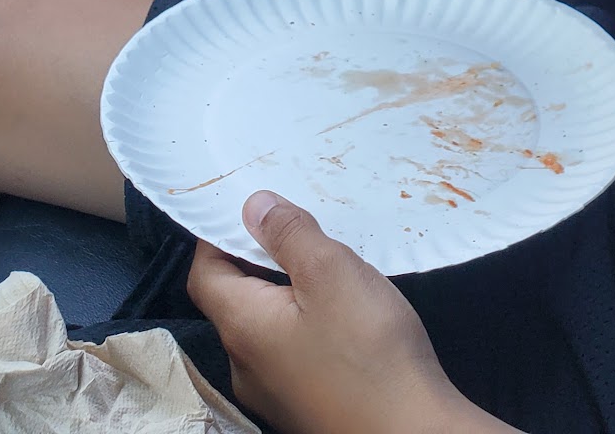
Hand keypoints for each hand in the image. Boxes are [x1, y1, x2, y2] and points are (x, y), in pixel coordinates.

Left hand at [188, 192, 503, 433]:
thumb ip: (289, 234)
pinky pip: (290, 350)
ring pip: (266, 325)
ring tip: (326, 263)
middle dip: (258, 258)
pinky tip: (343, 311)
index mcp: (242, 328)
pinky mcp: (303, 403)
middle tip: (297, 224)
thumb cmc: (367, 349)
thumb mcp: (331, 271)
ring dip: (286, 290)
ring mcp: (274, 391)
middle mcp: (245, 365)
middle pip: (235, 298)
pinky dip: (305, 320)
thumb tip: (252, 205)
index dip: (219, 234)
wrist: (410, 431)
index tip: (251, 204)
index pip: (204, 272)